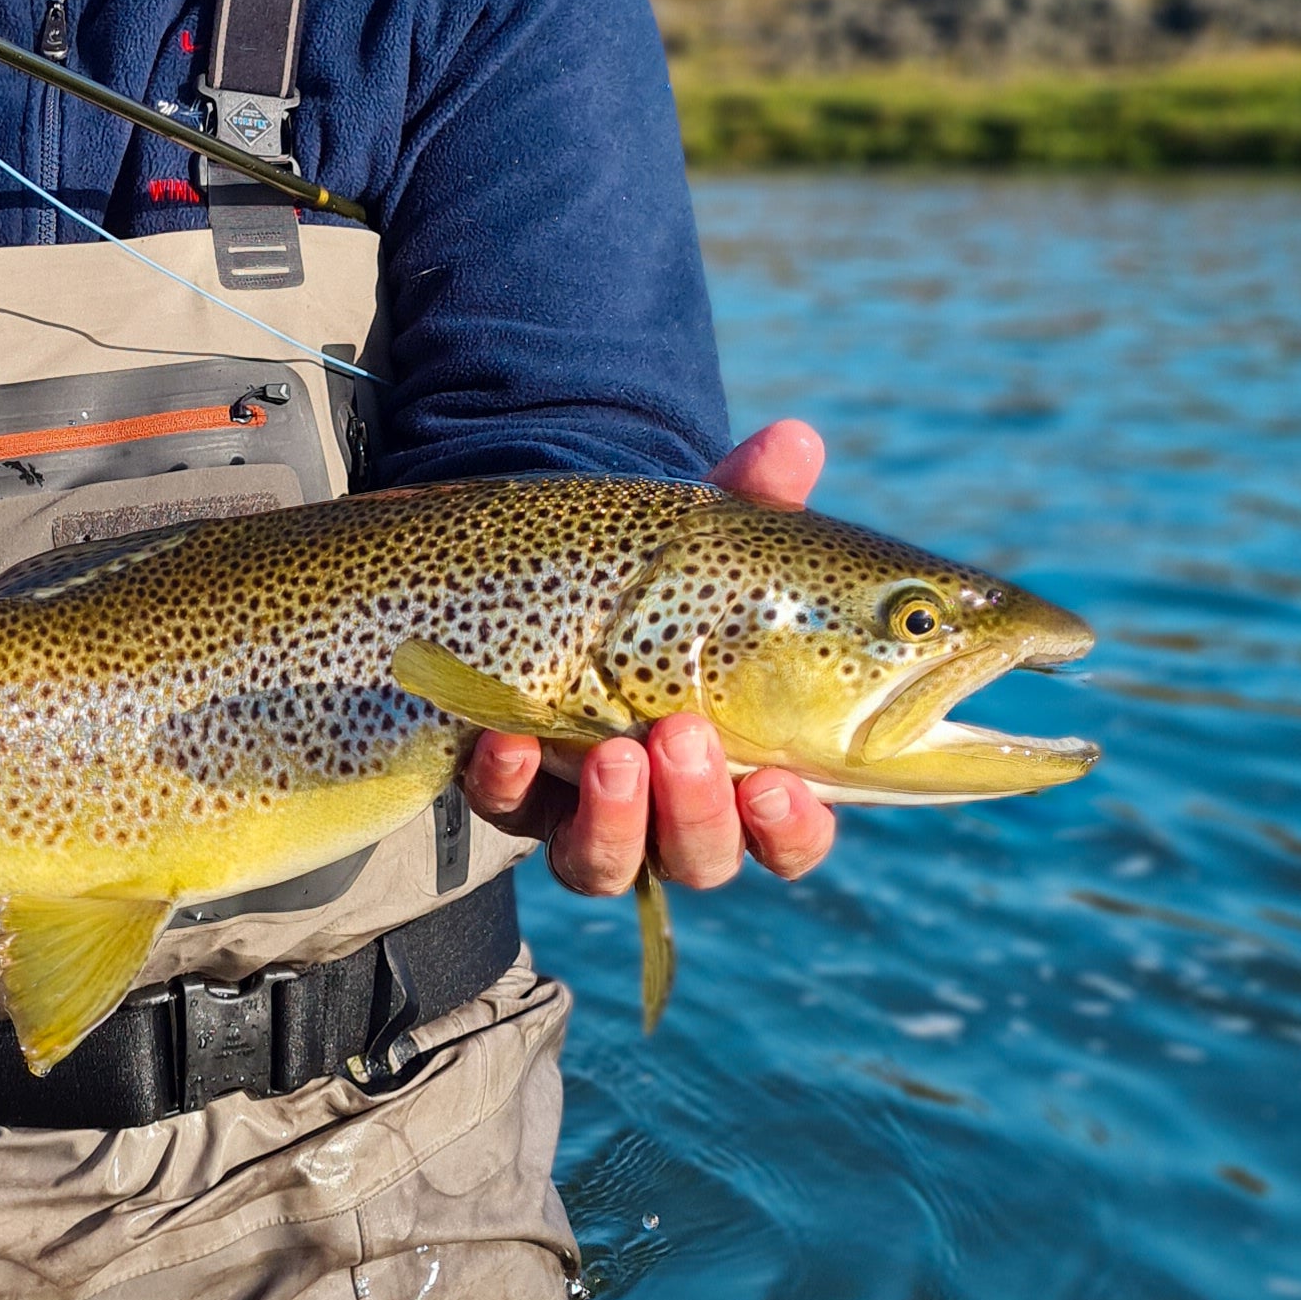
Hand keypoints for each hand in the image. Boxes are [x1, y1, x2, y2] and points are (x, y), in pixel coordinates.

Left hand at [463, 419, 840, 894]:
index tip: (785, 786)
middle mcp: (669, 810)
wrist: (555, 573)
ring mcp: (585, 807)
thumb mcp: (710, 542)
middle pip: (699, 855)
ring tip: (616, 752)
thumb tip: (795, 439)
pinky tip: (509, 736)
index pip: (789, 834)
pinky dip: (507, 778)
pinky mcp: (512, 790)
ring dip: (616, 815)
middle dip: (698, 808)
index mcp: (749, 770)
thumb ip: (755, 502)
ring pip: (606, 860)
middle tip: (684, 736)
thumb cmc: (668, 582)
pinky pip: (505, 806)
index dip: (792, 828)